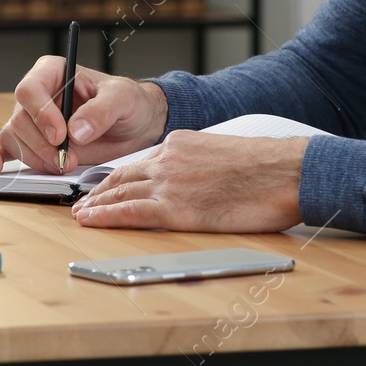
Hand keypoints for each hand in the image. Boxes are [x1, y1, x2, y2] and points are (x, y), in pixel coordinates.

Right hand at [0, 59, 167, 174]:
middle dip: (42, 145)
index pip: (31, 89)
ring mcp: (32, 120)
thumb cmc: (127, 102)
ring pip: (13, 138)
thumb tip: (76, 130)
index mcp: (54, 72)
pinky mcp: (32, 143)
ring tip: (61, 166)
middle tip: (66, 159)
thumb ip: (102, 110)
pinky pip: (5, 148)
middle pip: (20, 119)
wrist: (133, 125)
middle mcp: (38, 95)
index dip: (41, 113)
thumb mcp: (123, 99)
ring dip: (35, 157)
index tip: (60, 135)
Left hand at [72, 131, 308, 232]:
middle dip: (99, 191)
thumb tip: (196, 182)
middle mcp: (169, 159)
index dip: (118, 177)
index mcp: (181, 144)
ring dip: (96, 205)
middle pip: (122, 176)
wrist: (284, 172)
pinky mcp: (175, 208)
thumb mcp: (225, 155)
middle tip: (84, 203)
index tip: (107, 186)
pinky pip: (129, 213)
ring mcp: (169, 182)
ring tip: (81, 215)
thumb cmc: (267, 169)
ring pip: (120, 193)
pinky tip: (92, 222)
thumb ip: (201, 165)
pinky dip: (106, 217)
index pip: (140, 162)